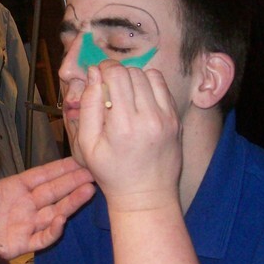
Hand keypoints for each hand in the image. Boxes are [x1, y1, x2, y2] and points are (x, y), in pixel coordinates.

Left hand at [0, 133, 94, 259]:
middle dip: (74, 181)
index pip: (43, 175)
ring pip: (55, 212)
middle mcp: (24, 205)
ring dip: (72, 202)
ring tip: (89, 189)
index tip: (79, 159)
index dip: (61, 168)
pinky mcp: (20, 244)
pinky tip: (63, 219)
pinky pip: (42, 238)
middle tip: (94, 171)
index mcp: (13, 188)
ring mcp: (24, 225)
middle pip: (55, 192)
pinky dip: (53, 230)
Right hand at [76, 61, 181, 211]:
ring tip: (125, 94)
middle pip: (132, 72)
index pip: (116, 74)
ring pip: (150, 75)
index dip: (104, 68)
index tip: (98, 75)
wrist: (146, 195)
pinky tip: (140, 101)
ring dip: (134, 78)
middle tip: (109, 88)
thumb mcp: (87, 145)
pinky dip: (150, 86)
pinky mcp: (176, 119)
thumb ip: (88, 106)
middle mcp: (149, 118)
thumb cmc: (112, 173)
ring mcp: (166, 118)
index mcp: (123, 125)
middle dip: (117, 74)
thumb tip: (93, 73)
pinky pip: (163, 87)